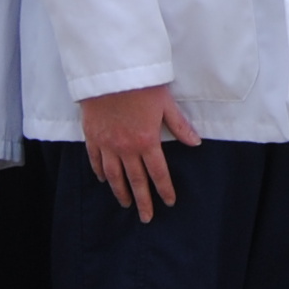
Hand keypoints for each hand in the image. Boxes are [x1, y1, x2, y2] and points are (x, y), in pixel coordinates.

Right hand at [81, 84, 200, 222]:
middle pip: (135, 181)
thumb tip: (196, 143)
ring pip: (113, 175)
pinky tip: (103, 179)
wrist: (109, 71)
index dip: (164, 189)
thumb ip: (179, 126)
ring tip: (125, 203)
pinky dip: (99, 172)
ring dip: (120, 191)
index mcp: (147, 141)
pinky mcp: (92, 136)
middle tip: (146, 217)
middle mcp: (126, 148)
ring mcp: (107, 144)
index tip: (168, 202)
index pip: (158, 173)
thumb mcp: (165, 103)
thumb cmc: (141, 84)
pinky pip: (95, 160)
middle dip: (142, 201)